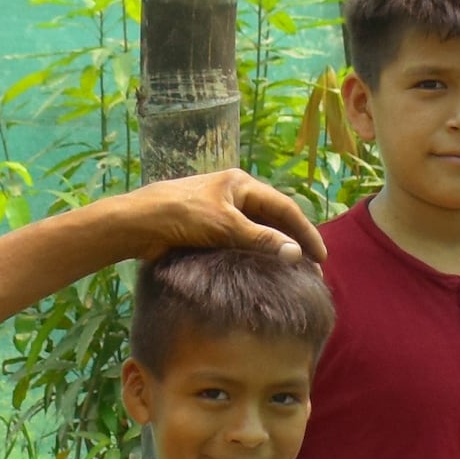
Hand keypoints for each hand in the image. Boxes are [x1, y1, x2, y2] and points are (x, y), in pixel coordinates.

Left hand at [110, 166, 319, 261]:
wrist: (138, 223)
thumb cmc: (180, 214)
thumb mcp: (225, 225)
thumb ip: (260, 239)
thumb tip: (295, 253)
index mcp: (241, 184)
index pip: (285, 207)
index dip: (305, 232)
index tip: (321, 258)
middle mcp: (234, 195)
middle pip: (273, 219)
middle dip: (293, 243)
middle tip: (311, 271)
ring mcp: (221, 212)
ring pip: (257, 232)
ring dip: (275, 251)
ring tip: (292, 274)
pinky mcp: (208, 230)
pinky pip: (240, 242)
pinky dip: (254, 255)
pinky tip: (262, 272)